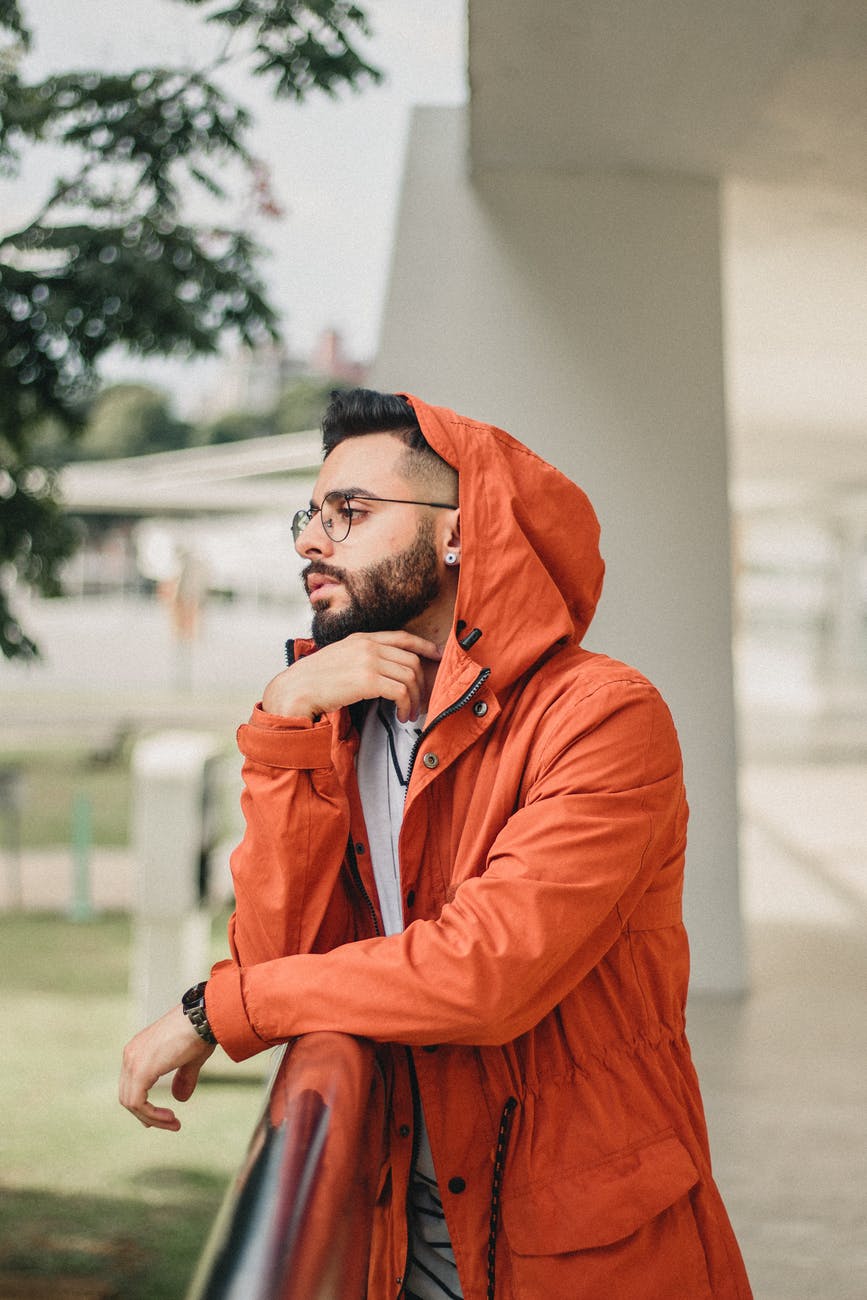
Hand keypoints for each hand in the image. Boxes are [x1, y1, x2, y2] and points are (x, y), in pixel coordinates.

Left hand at [119, 1004, 214, 1130]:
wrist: (203, 1018)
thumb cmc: (200, 1033)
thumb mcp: (190, 1060)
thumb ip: (182, 1078)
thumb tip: (179, 1099)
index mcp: (138, 1048)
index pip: (132, 1083)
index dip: (144, 1104)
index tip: (162, 1116)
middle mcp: (131, 1054)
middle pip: (128, 1094)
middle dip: (146, 1114)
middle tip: (168, 1123)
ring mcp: (133, 1061)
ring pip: (131, 1102)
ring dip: (151, 1117)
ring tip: (173, 1123)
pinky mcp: (140, 1071)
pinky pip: (137, 1103)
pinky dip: (152, 1115)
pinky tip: (170, 1118)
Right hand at [261, 631, 441, 722]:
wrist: (295, 690)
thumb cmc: (313, 681)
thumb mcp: (339, 658)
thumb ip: (360, 657)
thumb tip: (382, 672)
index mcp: (361, 638)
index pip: (402, 637)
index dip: (424, 646)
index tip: (436, 655)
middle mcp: (367, 645)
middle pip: (411, 659)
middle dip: (420, 683)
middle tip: (418, 701)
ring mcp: (368, 660)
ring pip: (409, 676)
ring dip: (414, 699)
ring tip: (407, 714)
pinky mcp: (367, 679)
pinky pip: (401, 691)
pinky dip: (406, 706)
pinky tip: (400, 715)